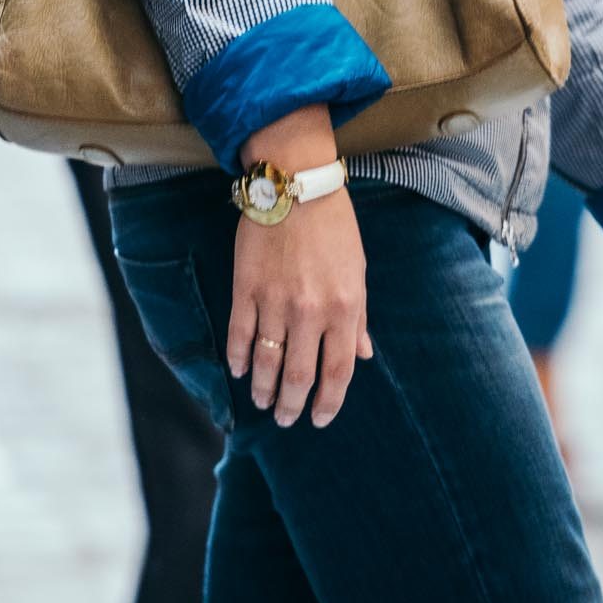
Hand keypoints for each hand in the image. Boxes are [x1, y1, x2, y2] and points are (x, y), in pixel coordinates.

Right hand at [225, 108, 371, 429]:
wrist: (295, 184)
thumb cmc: (333, 225)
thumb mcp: (358, 271)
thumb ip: (359, 317)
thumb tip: (363, 355)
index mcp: (344, 308)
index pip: (337, 372)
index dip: (329, 403)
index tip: (320, 418)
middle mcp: (310, 312)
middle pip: (298, 376)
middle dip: (291, 405)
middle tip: (285, 418)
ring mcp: (275, 302)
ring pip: (267, 363)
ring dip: (264, 390)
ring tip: (262, 402)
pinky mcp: (245, 288)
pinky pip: (240, 335)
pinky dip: (239, 358)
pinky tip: (240, 370)